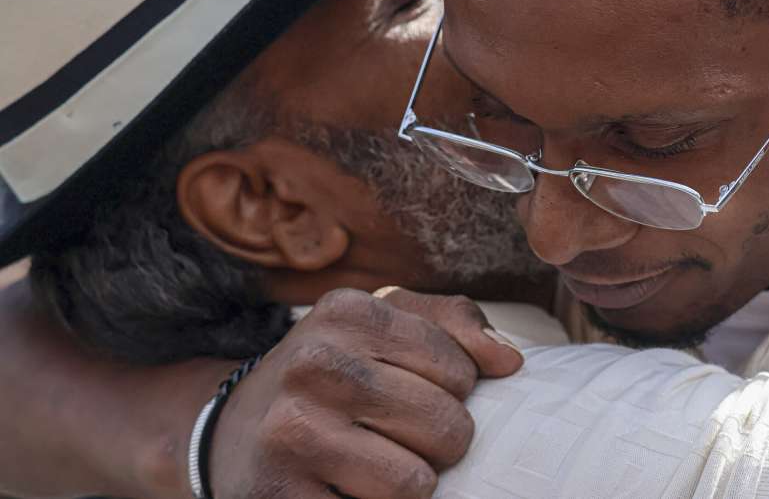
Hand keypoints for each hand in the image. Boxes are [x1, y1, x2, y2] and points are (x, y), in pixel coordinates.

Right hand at [207, 287, 521, 498]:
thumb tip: (510, 361)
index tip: (413, 392)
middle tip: (395, 437)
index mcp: (347, 312)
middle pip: (446, 426)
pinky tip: (348, 491)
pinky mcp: (278, 496)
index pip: (460, 369)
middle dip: (437, 443)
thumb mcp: (382, 327)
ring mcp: (290, 433)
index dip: (454, 392)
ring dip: (409, 485)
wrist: (235, 432)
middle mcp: (313, 364)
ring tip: (373, 465)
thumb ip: (454, 324)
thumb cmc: (333, 375)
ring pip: (416, 483)